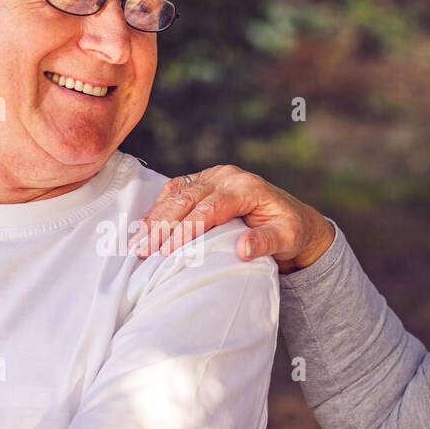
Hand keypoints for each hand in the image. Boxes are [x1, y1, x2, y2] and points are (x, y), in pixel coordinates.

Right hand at [130, 165, 335, 272]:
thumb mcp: (287, 239)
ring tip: (137, 242)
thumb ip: (266, 242)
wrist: (292, 218)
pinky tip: (144, 228)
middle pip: (187, 198)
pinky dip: (158, 210)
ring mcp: (212, 176)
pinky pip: (175, 191)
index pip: (210, 208)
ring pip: (176, 193)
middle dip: (162, 225)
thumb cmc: (290, 231)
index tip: (168, 251)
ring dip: (154, 218)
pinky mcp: (202, 182)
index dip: (187, 229)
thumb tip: (243, 249)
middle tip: (142, 249)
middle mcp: (226, 176)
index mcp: (246, 187)